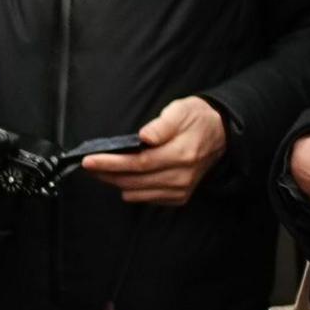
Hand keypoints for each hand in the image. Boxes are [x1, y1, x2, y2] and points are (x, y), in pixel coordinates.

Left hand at [79, 97, 229, 207]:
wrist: (221, 134)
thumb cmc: (197, 119)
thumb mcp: (181, 111)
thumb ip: (162, 125)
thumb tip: (145, 136)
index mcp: (181, 154)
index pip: (139, 163)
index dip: (112, 163)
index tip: (90, 160)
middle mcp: (181, 176)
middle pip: (134, 181)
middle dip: (107, 174)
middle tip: (88, 166)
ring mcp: (180, 189)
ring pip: (137, 193)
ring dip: (115, 183)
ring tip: (100, 170)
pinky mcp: (179, 197)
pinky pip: (147, 198)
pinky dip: (131, 190)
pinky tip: (122, 177)